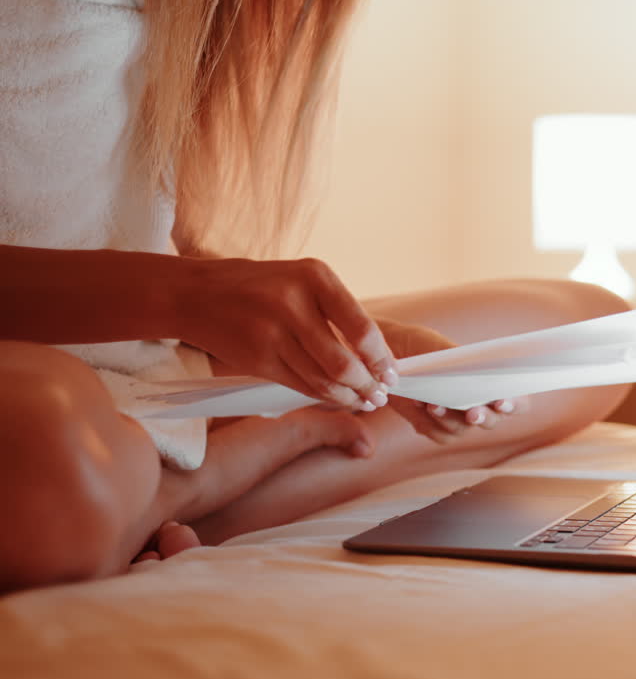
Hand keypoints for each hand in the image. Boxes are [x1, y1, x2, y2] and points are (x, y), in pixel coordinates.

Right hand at [176, 257, 398, 410]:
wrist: (198, 295)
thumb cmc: (263, 287)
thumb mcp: (302, 281)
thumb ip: (338, 311)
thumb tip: (378, 356)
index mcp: (314, 277)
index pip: (362, 328)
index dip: (381, 358)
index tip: (393, 374)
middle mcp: (292, 304)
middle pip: (344, 362)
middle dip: (368, 384)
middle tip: (380, 395)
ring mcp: (272, 334)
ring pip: (323, 379)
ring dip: (349, 396)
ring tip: (364, 401)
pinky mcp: (257, 359)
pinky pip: (300, 385)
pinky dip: (324, 396)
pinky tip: (338, 399)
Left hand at [377, 318, 523, 442]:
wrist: (393, 351)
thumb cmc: (425, 346)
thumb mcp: (442, 347)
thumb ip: (460, 361)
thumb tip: (476, 369)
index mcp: (493, 385)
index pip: (518, 402)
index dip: (515, 405)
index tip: (502, 402)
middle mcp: (480, 406)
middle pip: (491, 421)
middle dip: (483, 417)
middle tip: (473, 412)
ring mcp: (459, 420)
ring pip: (462, 430)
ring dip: (449, 418)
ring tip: (433, 404)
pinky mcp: (436, 428)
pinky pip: (439, 433)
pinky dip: (429, 420)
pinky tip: (419, 403)